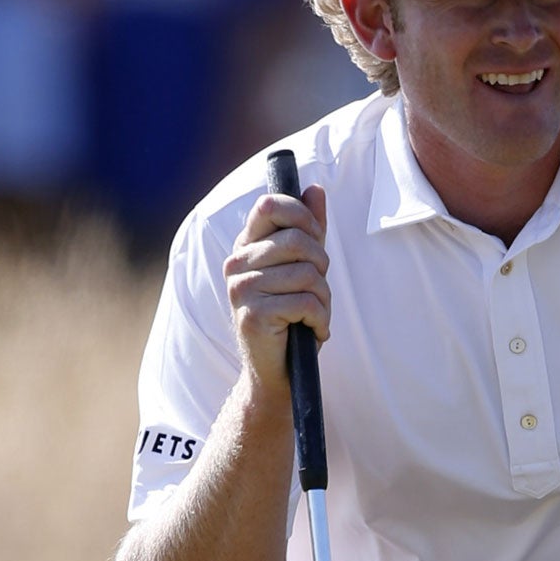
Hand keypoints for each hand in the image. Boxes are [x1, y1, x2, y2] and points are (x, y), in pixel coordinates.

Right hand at [222, 184, 330, 391]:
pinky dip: (321, 320)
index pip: (270, 205)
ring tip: (313, 316)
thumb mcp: (303, 268)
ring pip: (307, 274)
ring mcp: (241, 289)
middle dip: (321, 267)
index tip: (315, 239)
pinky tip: (312, 331)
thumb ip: (308, 229)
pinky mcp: (252, 315)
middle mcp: (236, 263)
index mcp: (246, 246)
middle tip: (317, 291)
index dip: (303, 217)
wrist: (277, 372)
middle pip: (298, 241)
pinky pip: (306, 304)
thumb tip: (315, 189)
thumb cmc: (291, 317)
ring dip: (323, 299)